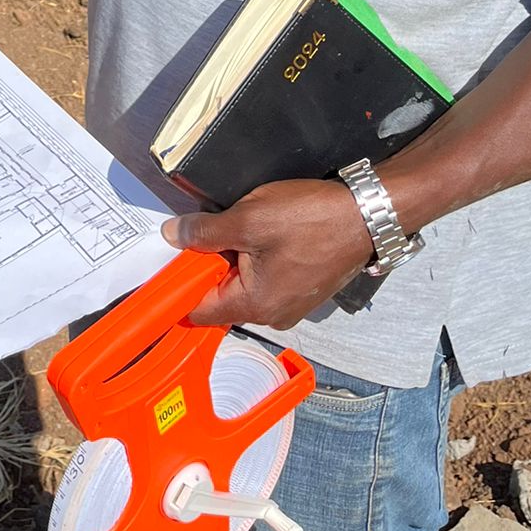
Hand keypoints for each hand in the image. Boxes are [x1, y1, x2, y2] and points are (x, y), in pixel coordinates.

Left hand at [161, 179, 374, 327]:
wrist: (366, 215)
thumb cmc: (310, 219)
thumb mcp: (249, 219)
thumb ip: (206, 231)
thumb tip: (171, 235)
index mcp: (255, 305)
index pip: (199, 311)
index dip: (177, 286)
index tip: (163, 262)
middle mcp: (272, 315)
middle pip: (220, 296)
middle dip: (205, 266)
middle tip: (196, 231)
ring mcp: (290, 304)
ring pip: (243, 285)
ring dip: (230, 260)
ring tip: (230, 227)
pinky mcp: (302, 289)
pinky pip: (264, 279)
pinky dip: (252, 260)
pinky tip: (256, 234)